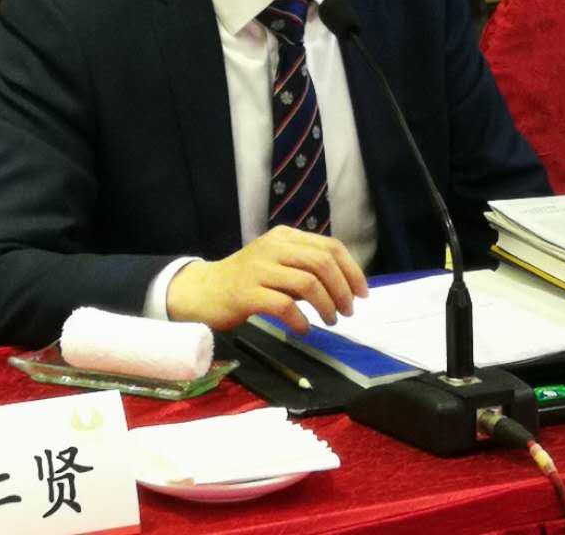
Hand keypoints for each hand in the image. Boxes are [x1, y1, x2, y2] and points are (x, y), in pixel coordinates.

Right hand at [165, 226, 368, 333]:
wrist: (202, 291)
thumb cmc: (246, 280)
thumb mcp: (278, 264)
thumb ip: (306, 268)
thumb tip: (347, 285)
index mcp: (284, 236)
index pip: (330, 246)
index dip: (352, 270)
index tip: (362, 293)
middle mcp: (273, 247)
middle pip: (322, 263)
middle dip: (343, 289)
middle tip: (348, 310)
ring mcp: (258, 269)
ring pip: (307, 282)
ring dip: (327, 305)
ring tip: (331, 321)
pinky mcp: (246, 293)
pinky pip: (284, 305)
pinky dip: (301, 319)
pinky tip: (305, 328)